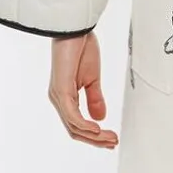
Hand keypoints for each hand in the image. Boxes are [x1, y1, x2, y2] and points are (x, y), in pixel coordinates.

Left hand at [47, 32, 117, 147]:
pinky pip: (72, 116)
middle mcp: (59, 99)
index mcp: (66, 97)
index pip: (78, 125)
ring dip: (94, 136)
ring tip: (110, 139)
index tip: (111, 139)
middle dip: (96, 140)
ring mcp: (58, 97)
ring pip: (74, 127)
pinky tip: (97, 129)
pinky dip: (85, 126)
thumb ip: (94, 99)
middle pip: (75, 131)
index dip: (94, 136)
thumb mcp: (92, 79)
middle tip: (114, 143)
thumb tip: (100, 118)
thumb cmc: (80, 47)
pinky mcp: (61, 91)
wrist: (74, 28)